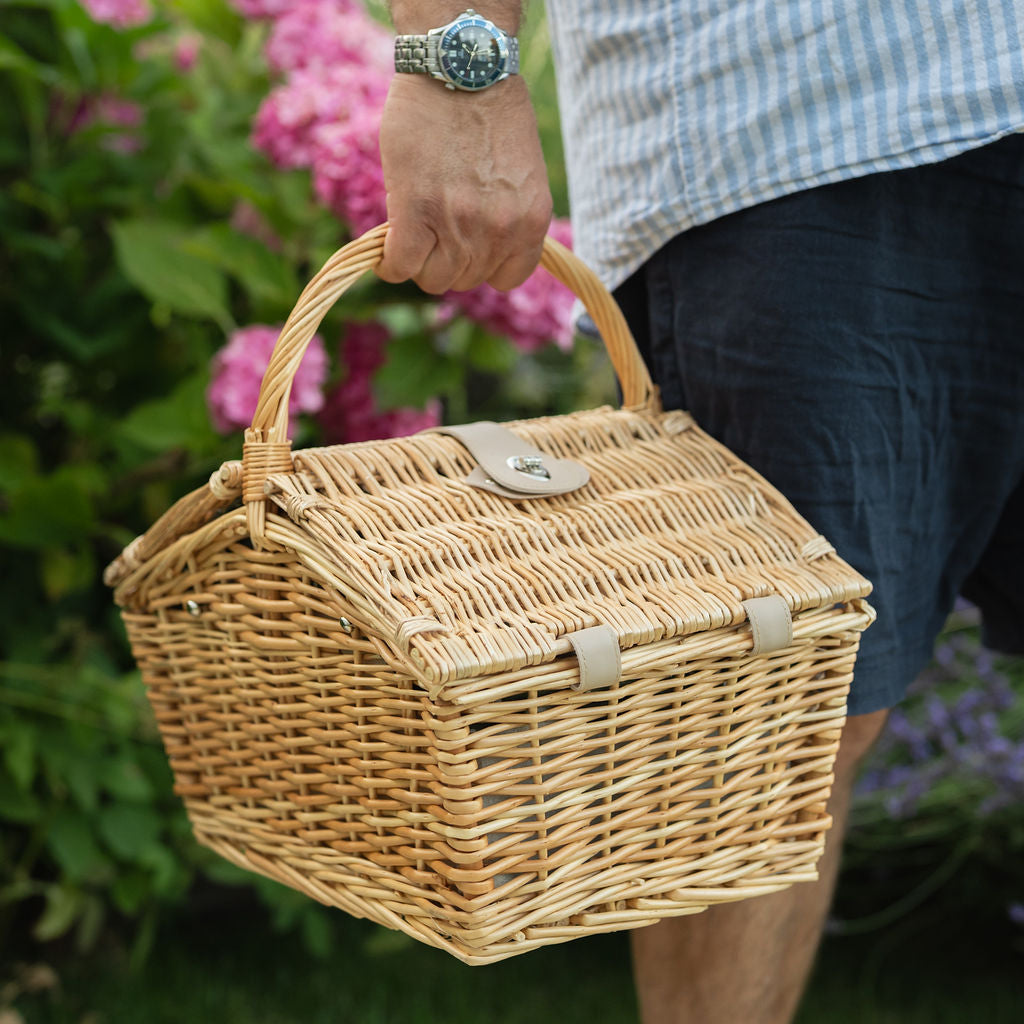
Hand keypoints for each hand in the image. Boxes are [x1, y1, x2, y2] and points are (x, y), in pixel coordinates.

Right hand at [376, 74, 552, 294]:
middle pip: (464, 279)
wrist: (460, 67)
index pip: (506, 278)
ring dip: (419, 260)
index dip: (482, 265)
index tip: (467, 246)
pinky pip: (400, 264)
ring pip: (432, 277)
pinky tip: (385, 251)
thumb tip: (478, 242)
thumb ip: (504, 213)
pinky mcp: (417, 215)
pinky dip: (389, 263)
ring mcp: (459, 227)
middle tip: (433, 229)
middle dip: (447, 258)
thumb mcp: (517, 173)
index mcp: (530, 221)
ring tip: (411, 233)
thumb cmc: (489, 108)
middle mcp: (499, 231)